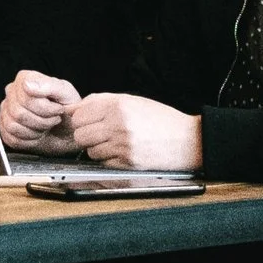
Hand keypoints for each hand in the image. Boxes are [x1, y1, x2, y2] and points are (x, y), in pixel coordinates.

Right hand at [0, 70, 83, 155]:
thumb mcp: (66, 94)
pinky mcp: (4, 129)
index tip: (58, 109)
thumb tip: (27, 84)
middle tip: (54, 120)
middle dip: (42, 122)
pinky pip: (11, 138)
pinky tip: (37, 134)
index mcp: (25, 79)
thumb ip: (48, 85)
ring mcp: (6, 110)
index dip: (46, 109)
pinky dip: (28, 141)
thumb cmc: (68, 109)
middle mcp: (11, 92)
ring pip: (13, 126)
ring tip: (45, 127)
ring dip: (35, 131)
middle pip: (19, 113)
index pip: (26, 97)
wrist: (69, 130)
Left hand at [66, 93, 202, 171]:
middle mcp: (118, 124)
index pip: (79, 115)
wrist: (188, 140)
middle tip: (98, 133)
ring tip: (113, 142)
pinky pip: (103, 162)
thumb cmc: (160, 119)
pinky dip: (108, 159)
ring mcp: (123, 145)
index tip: (87, 121)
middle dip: (86, 135)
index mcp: (117, 106)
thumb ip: (101, 101)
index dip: (81, 119)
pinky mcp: (128, 162)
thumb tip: (73, 107)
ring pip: (90, 151)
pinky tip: (121, 152)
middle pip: (80, 134)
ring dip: (97, 148)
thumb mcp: (132, 100)